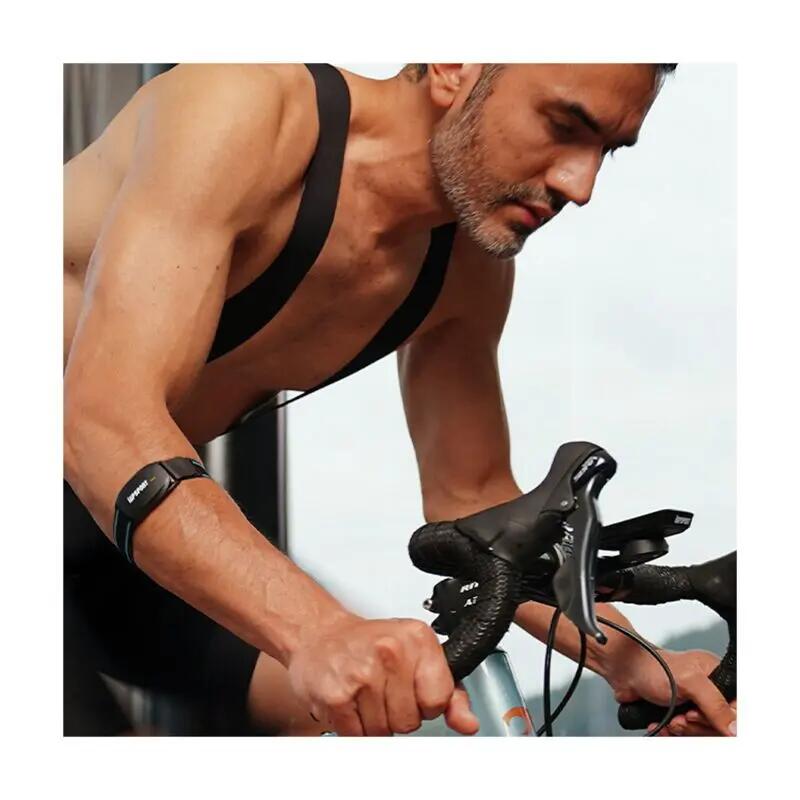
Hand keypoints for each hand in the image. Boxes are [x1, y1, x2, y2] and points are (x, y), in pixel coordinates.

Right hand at [287, 614, 479, 735]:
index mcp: (417, 638)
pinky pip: (358, 736)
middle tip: (383, 691)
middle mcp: (391, 651)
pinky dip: (354, 727)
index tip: (412, 691)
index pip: (439, 699)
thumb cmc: (368, 643)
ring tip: (365, 694)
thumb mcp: (416, 654)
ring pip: (384, 732)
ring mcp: (362, 674)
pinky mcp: (337, 695)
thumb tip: (467, 722)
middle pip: (410, 721)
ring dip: (374, 722)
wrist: (320, 634)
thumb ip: (448, 690)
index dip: (426, 703)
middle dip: (397, 714)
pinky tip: (351, 702)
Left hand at [608, 647, 736, 736]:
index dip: (722, 720)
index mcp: (717, 675)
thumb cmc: (654, 667)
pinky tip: (662, 725)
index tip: (699, 716)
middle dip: (697, 726)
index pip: (735, 709)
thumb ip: (714, 704)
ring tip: (671, 720)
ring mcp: (693, 703)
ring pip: (700, 732)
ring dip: (683, 731)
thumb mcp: (690, 682)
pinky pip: (684, 734)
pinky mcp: (679, 713)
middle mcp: (708, 690)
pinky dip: (672, 733)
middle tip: (683, 717)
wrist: (625, 672)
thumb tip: (735, 728)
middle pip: (718, 725)